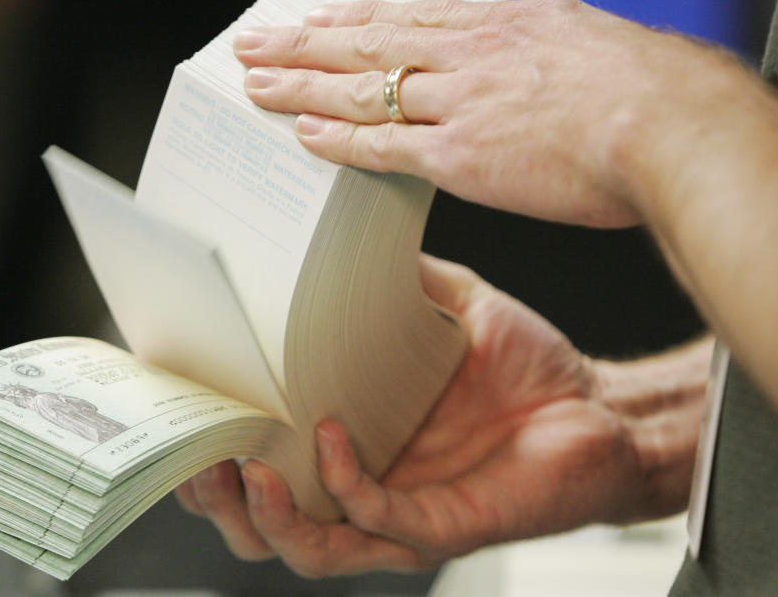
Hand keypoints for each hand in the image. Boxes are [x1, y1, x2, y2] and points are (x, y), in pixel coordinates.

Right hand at [174, 255, 703, 575]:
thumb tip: (347, 232)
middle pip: (264, 524)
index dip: (212, 451)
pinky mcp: (439, 524)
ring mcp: (399, 514)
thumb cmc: (525, 370)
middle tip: (192, 457)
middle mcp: (364, 487)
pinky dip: (340, 482)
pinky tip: (326, 436)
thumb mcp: (446, 309)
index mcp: (351, 443)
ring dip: (263, 514)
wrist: (601, 408)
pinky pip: (373, 517)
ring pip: (307, 545)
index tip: (175, 411)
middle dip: (217, 500)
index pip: (262, 464)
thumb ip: (394, 282)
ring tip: (239, 467)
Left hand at [234, 0, 753, 227]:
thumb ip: (548, 57)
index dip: (358, 18)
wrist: (665, 124)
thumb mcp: (592, 46)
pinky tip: (303, 134)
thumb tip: (540, 72)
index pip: (411, 17)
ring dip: (302, 86)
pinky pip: (381, 145)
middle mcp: (468, 57)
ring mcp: (457, 103)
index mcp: (503, 28)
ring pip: (360, 88)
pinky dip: (338, 139)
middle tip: (257, 41)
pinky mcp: (458, 156)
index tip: (321, 18)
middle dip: (305, 43)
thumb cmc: (648, 89)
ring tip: (257, 83)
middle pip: (367, 42)